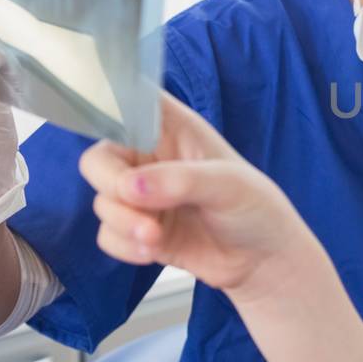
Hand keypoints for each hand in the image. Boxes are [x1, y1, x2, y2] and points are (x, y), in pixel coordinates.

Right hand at [79, 92, 317, 298]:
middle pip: (100, 158)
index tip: (113, 131)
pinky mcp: (138, 230)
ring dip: (122, 221)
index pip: (131, 101)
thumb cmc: (256, 208)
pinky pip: (107, 234)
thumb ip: (181, 181)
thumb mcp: (229, 186)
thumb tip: (131, 186)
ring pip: (102, 200)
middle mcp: (151, 158)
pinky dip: (122, 245)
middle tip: (132, 200)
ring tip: (155, 237)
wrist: (262, 261)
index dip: (109, 105)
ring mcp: (142, 196)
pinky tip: (151, 252)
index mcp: (174, 128)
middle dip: (109, 183)